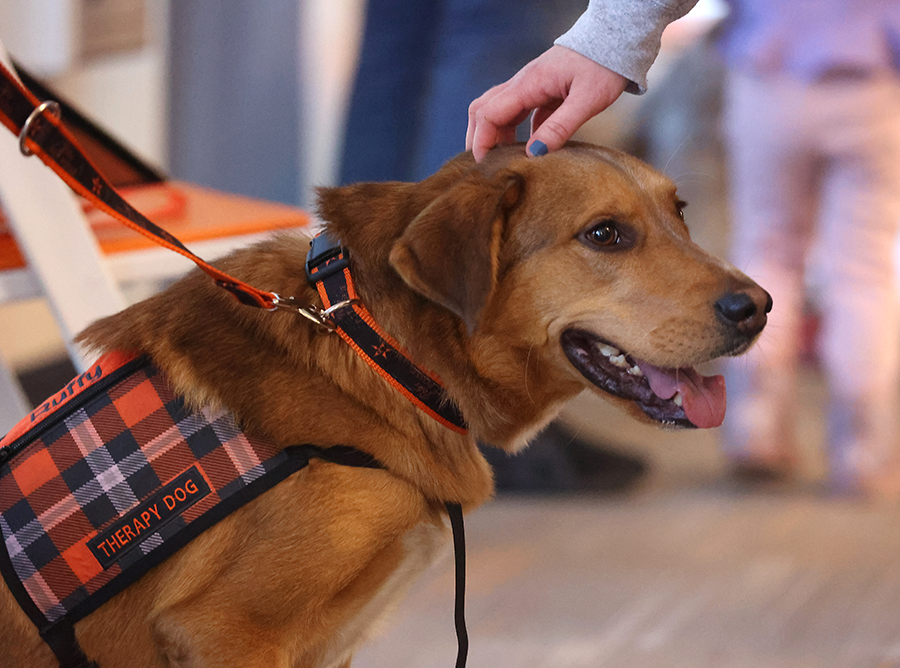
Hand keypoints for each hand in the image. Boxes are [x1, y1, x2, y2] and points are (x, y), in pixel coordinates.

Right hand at [466, 45, 628, 161]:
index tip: (485, 166)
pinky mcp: (540, 92)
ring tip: (503, 161)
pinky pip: (518, 113)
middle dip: (478, 138)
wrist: (614, 42)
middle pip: (483, 110)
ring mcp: (530, 87)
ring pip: (498, 111)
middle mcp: (523, 83)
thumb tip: (534, 153)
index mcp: (528, 84)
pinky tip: (526, 149)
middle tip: (485, 166)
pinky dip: (514, 132)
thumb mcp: (587, 100)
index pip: (488, 114)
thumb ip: (560, 127)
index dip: (481, 141)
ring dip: (495, 136)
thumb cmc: (604, 66)